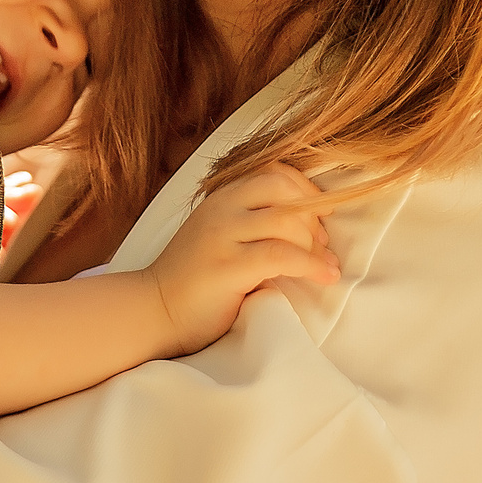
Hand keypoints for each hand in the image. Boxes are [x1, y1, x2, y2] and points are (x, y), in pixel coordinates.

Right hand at [149, 163, 339, 354]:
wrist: (154, 311)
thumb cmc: (193, 279)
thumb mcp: (220, 236)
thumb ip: (252, 222)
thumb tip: (308, 224)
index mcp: (221, 197)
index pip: (273, 172)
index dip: (305, 188)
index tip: (321, 213)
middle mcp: (222, 209)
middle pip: (283, 189)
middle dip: (313, 214)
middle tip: (323, 243)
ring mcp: (223, 236)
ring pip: (287, 221)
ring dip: (316, 244)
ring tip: (327, 266)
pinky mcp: (228, 266)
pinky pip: (282, 255)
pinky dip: (311, 265)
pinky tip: (324, 276)